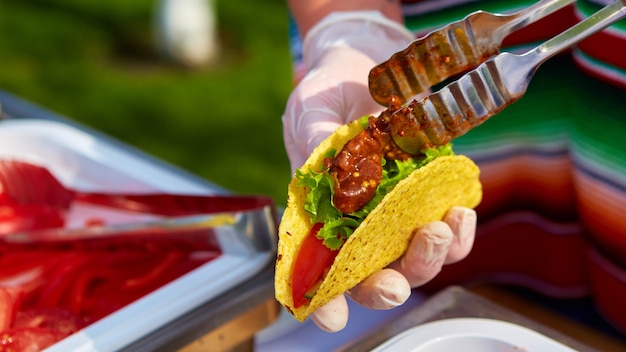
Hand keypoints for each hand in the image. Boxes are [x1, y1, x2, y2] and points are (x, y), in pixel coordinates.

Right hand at [282, 11, 476, 331]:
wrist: (364, 64)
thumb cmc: (327, 92)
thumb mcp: (312, 110)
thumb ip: (318, 142)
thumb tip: (336, 176)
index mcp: (319, 213)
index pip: (318, 266)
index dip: (323, 298)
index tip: (329, 318)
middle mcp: (359, 221)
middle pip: (373, 274)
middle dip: (386, 288)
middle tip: (397, 282)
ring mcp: (398, 211)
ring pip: (417, 258)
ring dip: (430, 257)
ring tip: (441, 226)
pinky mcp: (431, 192)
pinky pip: (450, 226)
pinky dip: (460, 228)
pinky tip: (461, 208)